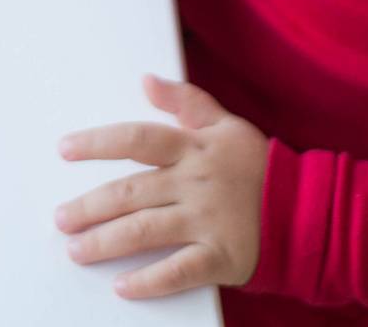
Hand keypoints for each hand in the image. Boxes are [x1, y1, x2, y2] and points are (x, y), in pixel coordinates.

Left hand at [54, 72, 267, 298]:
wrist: (306, 208)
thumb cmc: (257, 166)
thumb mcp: (226, 124)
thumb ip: (186, 102)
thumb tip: (146, 81)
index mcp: (194, 148)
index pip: (137, 139)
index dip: (98, 143)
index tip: (65, 149)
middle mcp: (196, 183)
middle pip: (132, 192)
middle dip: (90, 206)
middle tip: (61, 217)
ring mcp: (207, 221)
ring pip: (146, 231)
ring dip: (106, 241)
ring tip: (76, 250)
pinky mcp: (220, 257)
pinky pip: (179, 271)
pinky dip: (149, 281)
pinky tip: (122, 286)